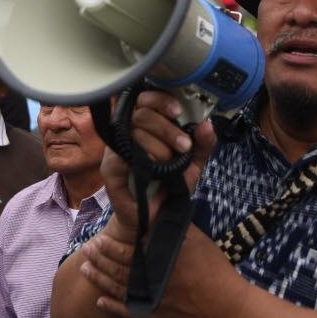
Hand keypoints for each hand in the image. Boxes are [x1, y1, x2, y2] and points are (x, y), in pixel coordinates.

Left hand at [79, 222, 249, 317]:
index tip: (97, 238)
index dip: (109, 245)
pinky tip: (99, 301)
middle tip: (86, 250)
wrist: (228, 309)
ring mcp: (151, 301)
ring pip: (117, 289)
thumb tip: (156, 208)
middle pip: (117, 268)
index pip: (127, 250)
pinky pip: (127, 313)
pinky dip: (111, 307)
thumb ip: (174, 227)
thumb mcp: (197, 241)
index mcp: (161, 259)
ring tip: (85, 269)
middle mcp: (152, 280)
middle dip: (99, 259)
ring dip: (98, 279)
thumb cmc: (215, 271)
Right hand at [99, 90, 216, 242]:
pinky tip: (155, 168)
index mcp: (147, 126)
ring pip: (135, 131)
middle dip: (167, 128)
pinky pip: (123, 153)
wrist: (155, 218)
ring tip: (171, 162)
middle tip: (184, 146)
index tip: (178, 112)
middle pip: (141, 113)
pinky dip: (143, 158)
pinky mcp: (109, 166)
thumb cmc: (170, 187)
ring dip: (159, 146)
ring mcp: (116, 148)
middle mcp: (129, 132)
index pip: (146, 99)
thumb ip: (202, 145)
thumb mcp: (193, 165)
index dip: (161, 100)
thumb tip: (206, 124)